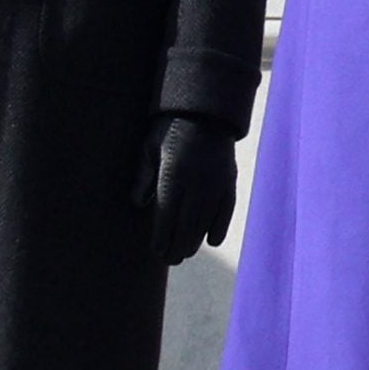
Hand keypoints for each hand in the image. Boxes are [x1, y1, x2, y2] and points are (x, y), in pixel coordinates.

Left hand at [132, 113, 238, 264]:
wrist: (207, 110)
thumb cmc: (169, 128)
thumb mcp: (149, 146)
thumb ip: (143, 176)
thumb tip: (138, 203)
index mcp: (174, 172)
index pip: (166, 216)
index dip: (161, 238)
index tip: (156, 251)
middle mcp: (197, 181)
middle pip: (186, 224)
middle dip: (177, 246)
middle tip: (169, 259)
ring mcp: (216, 182)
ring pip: (206, 222)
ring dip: (195, 241)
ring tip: (185, 252)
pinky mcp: (230, 181)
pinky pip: (226, 211)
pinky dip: (218, 227)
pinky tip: (211, 240)